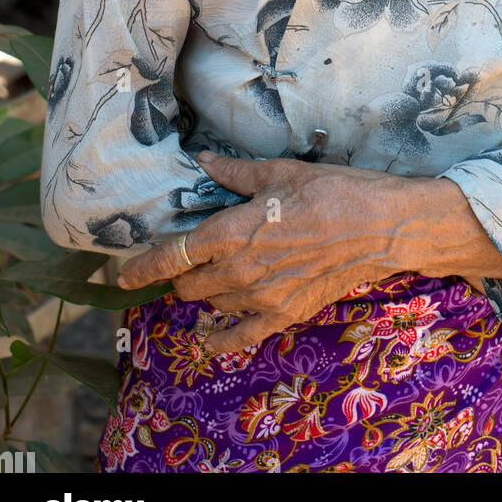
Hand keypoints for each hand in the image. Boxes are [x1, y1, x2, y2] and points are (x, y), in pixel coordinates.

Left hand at [116, 153, 397, 354]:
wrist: (381, 227)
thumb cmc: (333, 192)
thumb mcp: (281, 173)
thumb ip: (236, 172)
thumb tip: (205, 161)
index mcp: (234, 231)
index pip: (173, 255)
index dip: (140, 267)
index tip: (120, 275)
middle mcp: (240, 269)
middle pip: (186, 285)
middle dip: (179, 274)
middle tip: (188, 261)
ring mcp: (262, 297)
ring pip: (210, 305)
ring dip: (204, 294)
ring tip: (213, 278)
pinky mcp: (285, 314)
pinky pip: (240, 338)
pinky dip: (220, 340)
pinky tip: (210, 340)